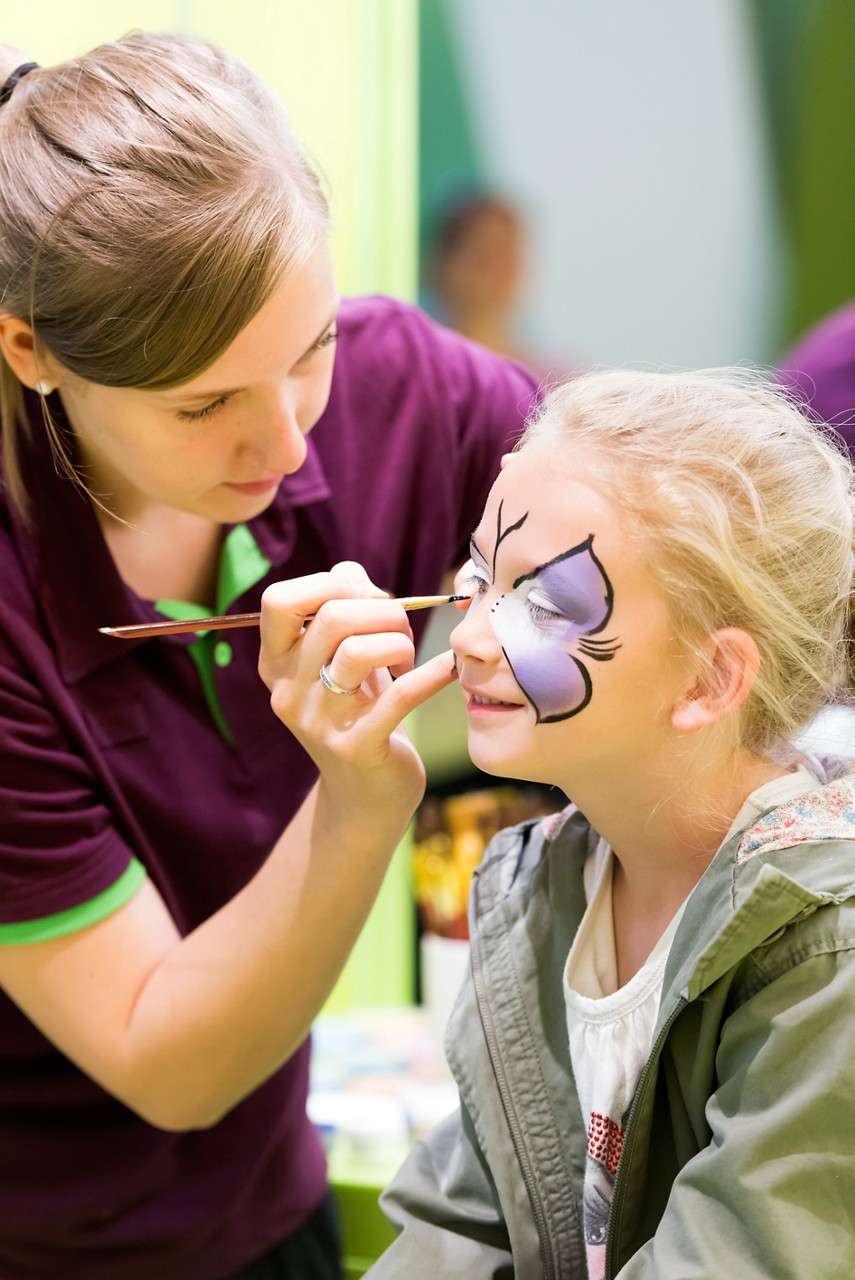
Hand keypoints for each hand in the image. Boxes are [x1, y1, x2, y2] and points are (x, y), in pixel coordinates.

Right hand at [258, 562, 456, 822]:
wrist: (366, 796)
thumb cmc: (358, 712)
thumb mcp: (339, 660)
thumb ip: (341, 608)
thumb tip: (352, 573)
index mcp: (276, 663)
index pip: (279, 601)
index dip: (328, 584)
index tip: (364, 598)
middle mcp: (288, 692)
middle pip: (331, 617)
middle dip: (382, 609)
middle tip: (401, 630)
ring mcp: (319, 722)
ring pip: (357, 651)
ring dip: (399, 641)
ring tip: (408, 658)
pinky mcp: (358, 748)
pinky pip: (400, 696)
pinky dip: (432, 674)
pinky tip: (448, 668)